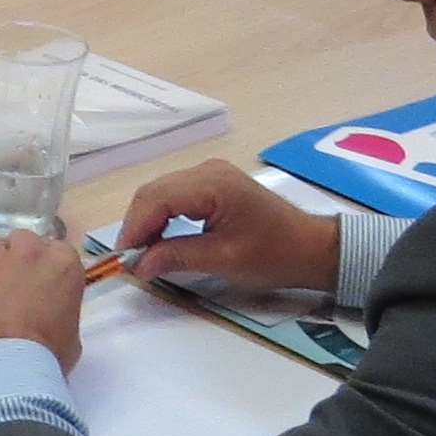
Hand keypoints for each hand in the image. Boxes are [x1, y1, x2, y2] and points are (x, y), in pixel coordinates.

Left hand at [0, 225, 89, 365]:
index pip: (54, 250)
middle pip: (19, 242)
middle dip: (14, 260)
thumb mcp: (70, 333)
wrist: (6, 370)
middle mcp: (27, 251)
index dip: (42, 268)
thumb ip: (58, 308)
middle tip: (9, 288)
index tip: (36, 285)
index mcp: (62, 264)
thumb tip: (46, 314)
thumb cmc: (46, 358)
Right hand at [113, 159, 340, 293]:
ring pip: (163, 192)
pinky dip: (164, 216)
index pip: (157, 198)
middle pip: (155, 191)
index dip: (135, 227)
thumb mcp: (223, 260)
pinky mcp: (215, 185)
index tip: (122, 257)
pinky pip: (177, 195)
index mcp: (212, 184)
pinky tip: (161, 238)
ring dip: (149, 220)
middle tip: (129, 258)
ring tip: (142, 251)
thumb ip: (177, 257)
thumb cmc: (273, 254)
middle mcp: (208, 170)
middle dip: (138, 224)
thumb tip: (138, 265)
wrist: (313, 248)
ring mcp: (212, 175)